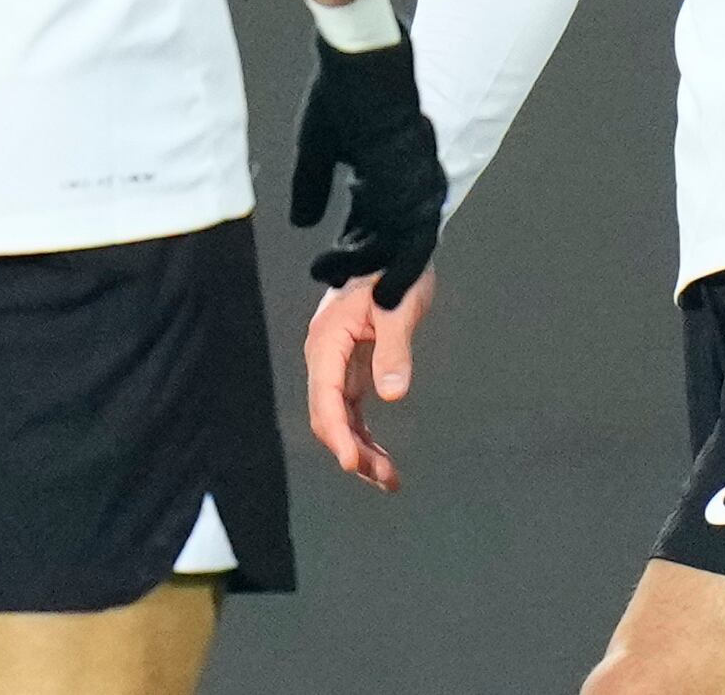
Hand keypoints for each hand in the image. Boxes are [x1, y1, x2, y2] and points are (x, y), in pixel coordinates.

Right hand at [288, 35, 446, 306]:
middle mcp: (407, 183)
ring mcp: (414, 186)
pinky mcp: (414, 186)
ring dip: (371, 269)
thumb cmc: (342, 93)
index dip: (354, 249)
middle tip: (338, 286)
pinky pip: (403, 237)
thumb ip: (312, 187)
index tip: (330, 266)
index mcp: (386, 172)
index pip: (376, 224)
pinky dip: (382, 258)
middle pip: (397, 241)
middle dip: (369, 268)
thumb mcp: (317, 148)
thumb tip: (301, 223)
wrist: (363, 59)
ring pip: (402, 246)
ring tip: (343, 287)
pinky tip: (351, 267)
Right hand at [304, 269, 434, 489]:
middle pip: (328, 415)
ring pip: (339, 417)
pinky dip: (363, 434)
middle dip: (352, 450)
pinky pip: (351, 409)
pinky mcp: (351, 366)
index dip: (338, 434)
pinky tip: (380, 456)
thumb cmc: (395, 270)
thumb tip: (392, 393)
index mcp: (328, 341)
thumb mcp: (399, 307)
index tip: (353, 463)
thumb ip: (394, 350)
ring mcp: (336, 363)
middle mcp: (325, 356)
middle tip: (384, 477)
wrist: (393, 246)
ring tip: (388, 478)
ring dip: (360, 448)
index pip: (326, 398)